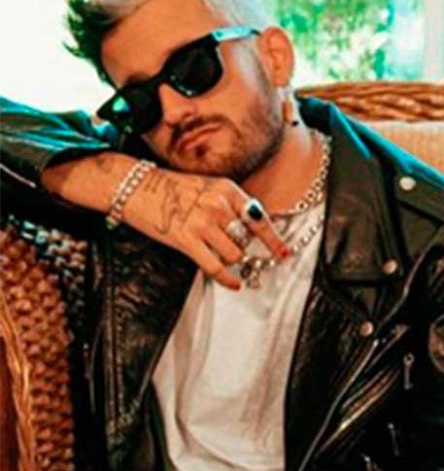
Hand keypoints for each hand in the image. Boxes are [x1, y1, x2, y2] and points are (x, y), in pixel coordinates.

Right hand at [123, 168, 288, 289]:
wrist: (134, 186)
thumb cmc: (172, 189)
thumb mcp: (209, 186)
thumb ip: (231, 205)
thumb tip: (252, 230)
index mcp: (227, 190)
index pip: (259, 219)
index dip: (274, 240)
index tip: (283, 254)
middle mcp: (219, 205)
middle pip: (246, 240)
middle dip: (243, 248)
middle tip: (235, 251)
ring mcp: (203, 222)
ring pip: (235, 254)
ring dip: (232, 260)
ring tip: (221, 255)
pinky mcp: (186, 239)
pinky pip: (216, 267)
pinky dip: (228, 279)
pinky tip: (234, 284)